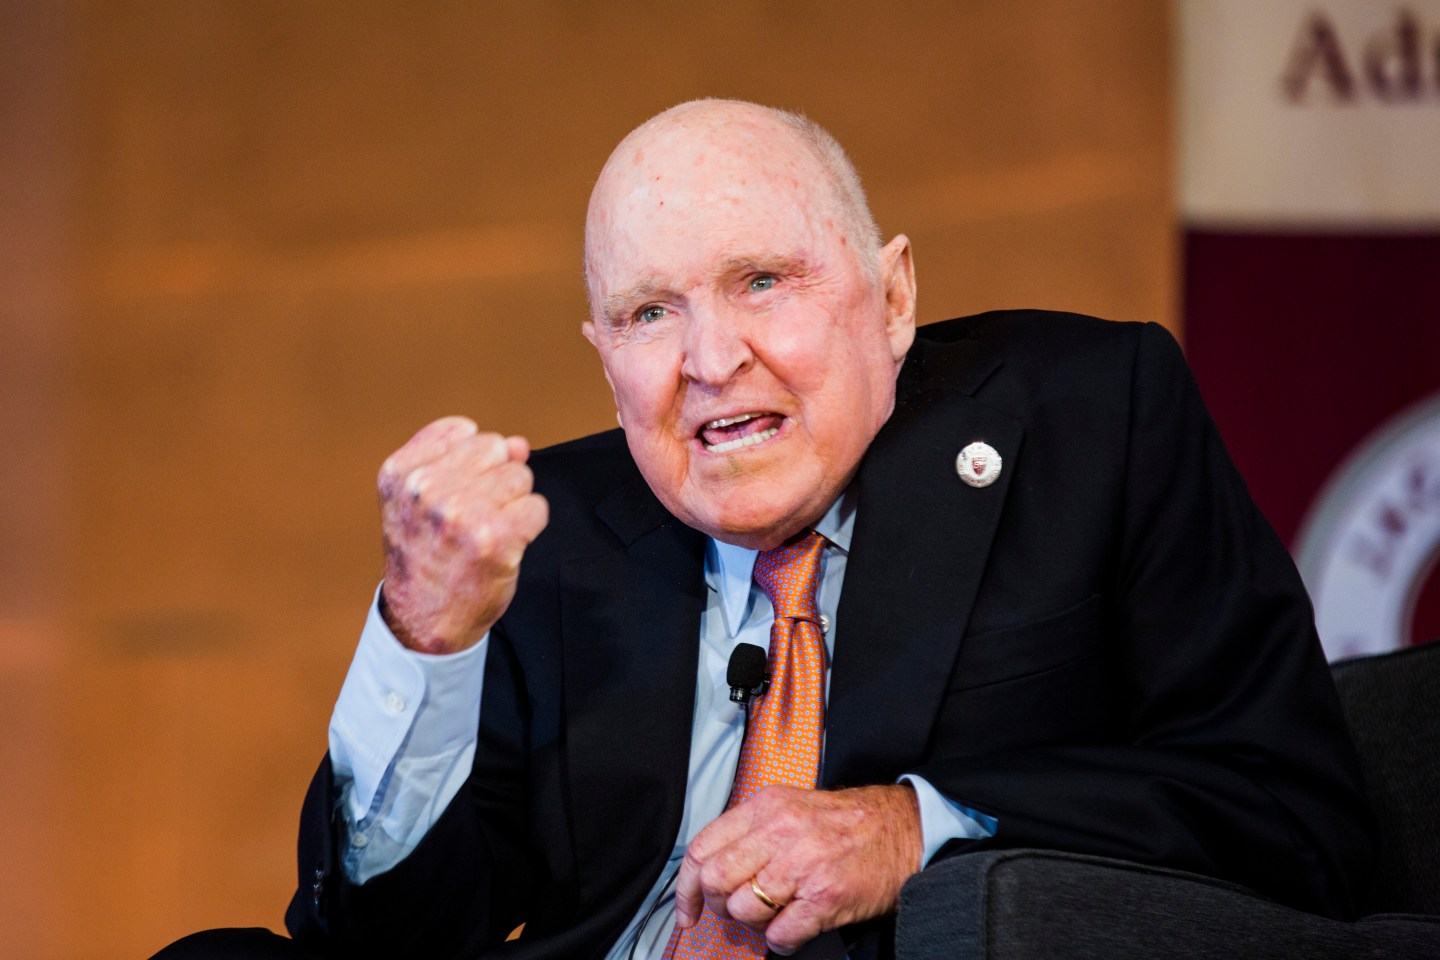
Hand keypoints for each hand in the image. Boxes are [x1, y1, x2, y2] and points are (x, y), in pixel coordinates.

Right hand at [376, 416, 548, 653]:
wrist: (423, 619)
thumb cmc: (424, 558)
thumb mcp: (416, 499)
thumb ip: (461, 459)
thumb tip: (518, 444)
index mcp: (401, 473)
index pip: (463, 431)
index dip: (471, 462)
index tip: (455, 492)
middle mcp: (426, 489)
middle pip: (496, 449)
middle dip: (495, 479)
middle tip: (473, 516)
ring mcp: (461, 513)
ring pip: (520, 476)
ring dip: (512, 504)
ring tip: (486, 531)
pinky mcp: (495, 538)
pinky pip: (537, 507)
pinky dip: (529, 526)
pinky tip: (505, 545)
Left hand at [673, 784, 921, 955]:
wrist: (904, 828)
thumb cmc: (848, 822)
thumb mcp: (791, 807)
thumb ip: (752, 831)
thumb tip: (713, 870)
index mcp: (765, 806)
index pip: (701, 848)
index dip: (686, 886)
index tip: (689, 908)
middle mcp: (780, 831)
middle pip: (715, 881)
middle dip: (720, 905)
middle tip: (739, 909)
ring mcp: (803, 864)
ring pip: (744, 910)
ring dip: (755, 923)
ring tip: (777, 914)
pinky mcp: (826, 896)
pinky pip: (781, 935)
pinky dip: (782, 942)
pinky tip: (796, 929)